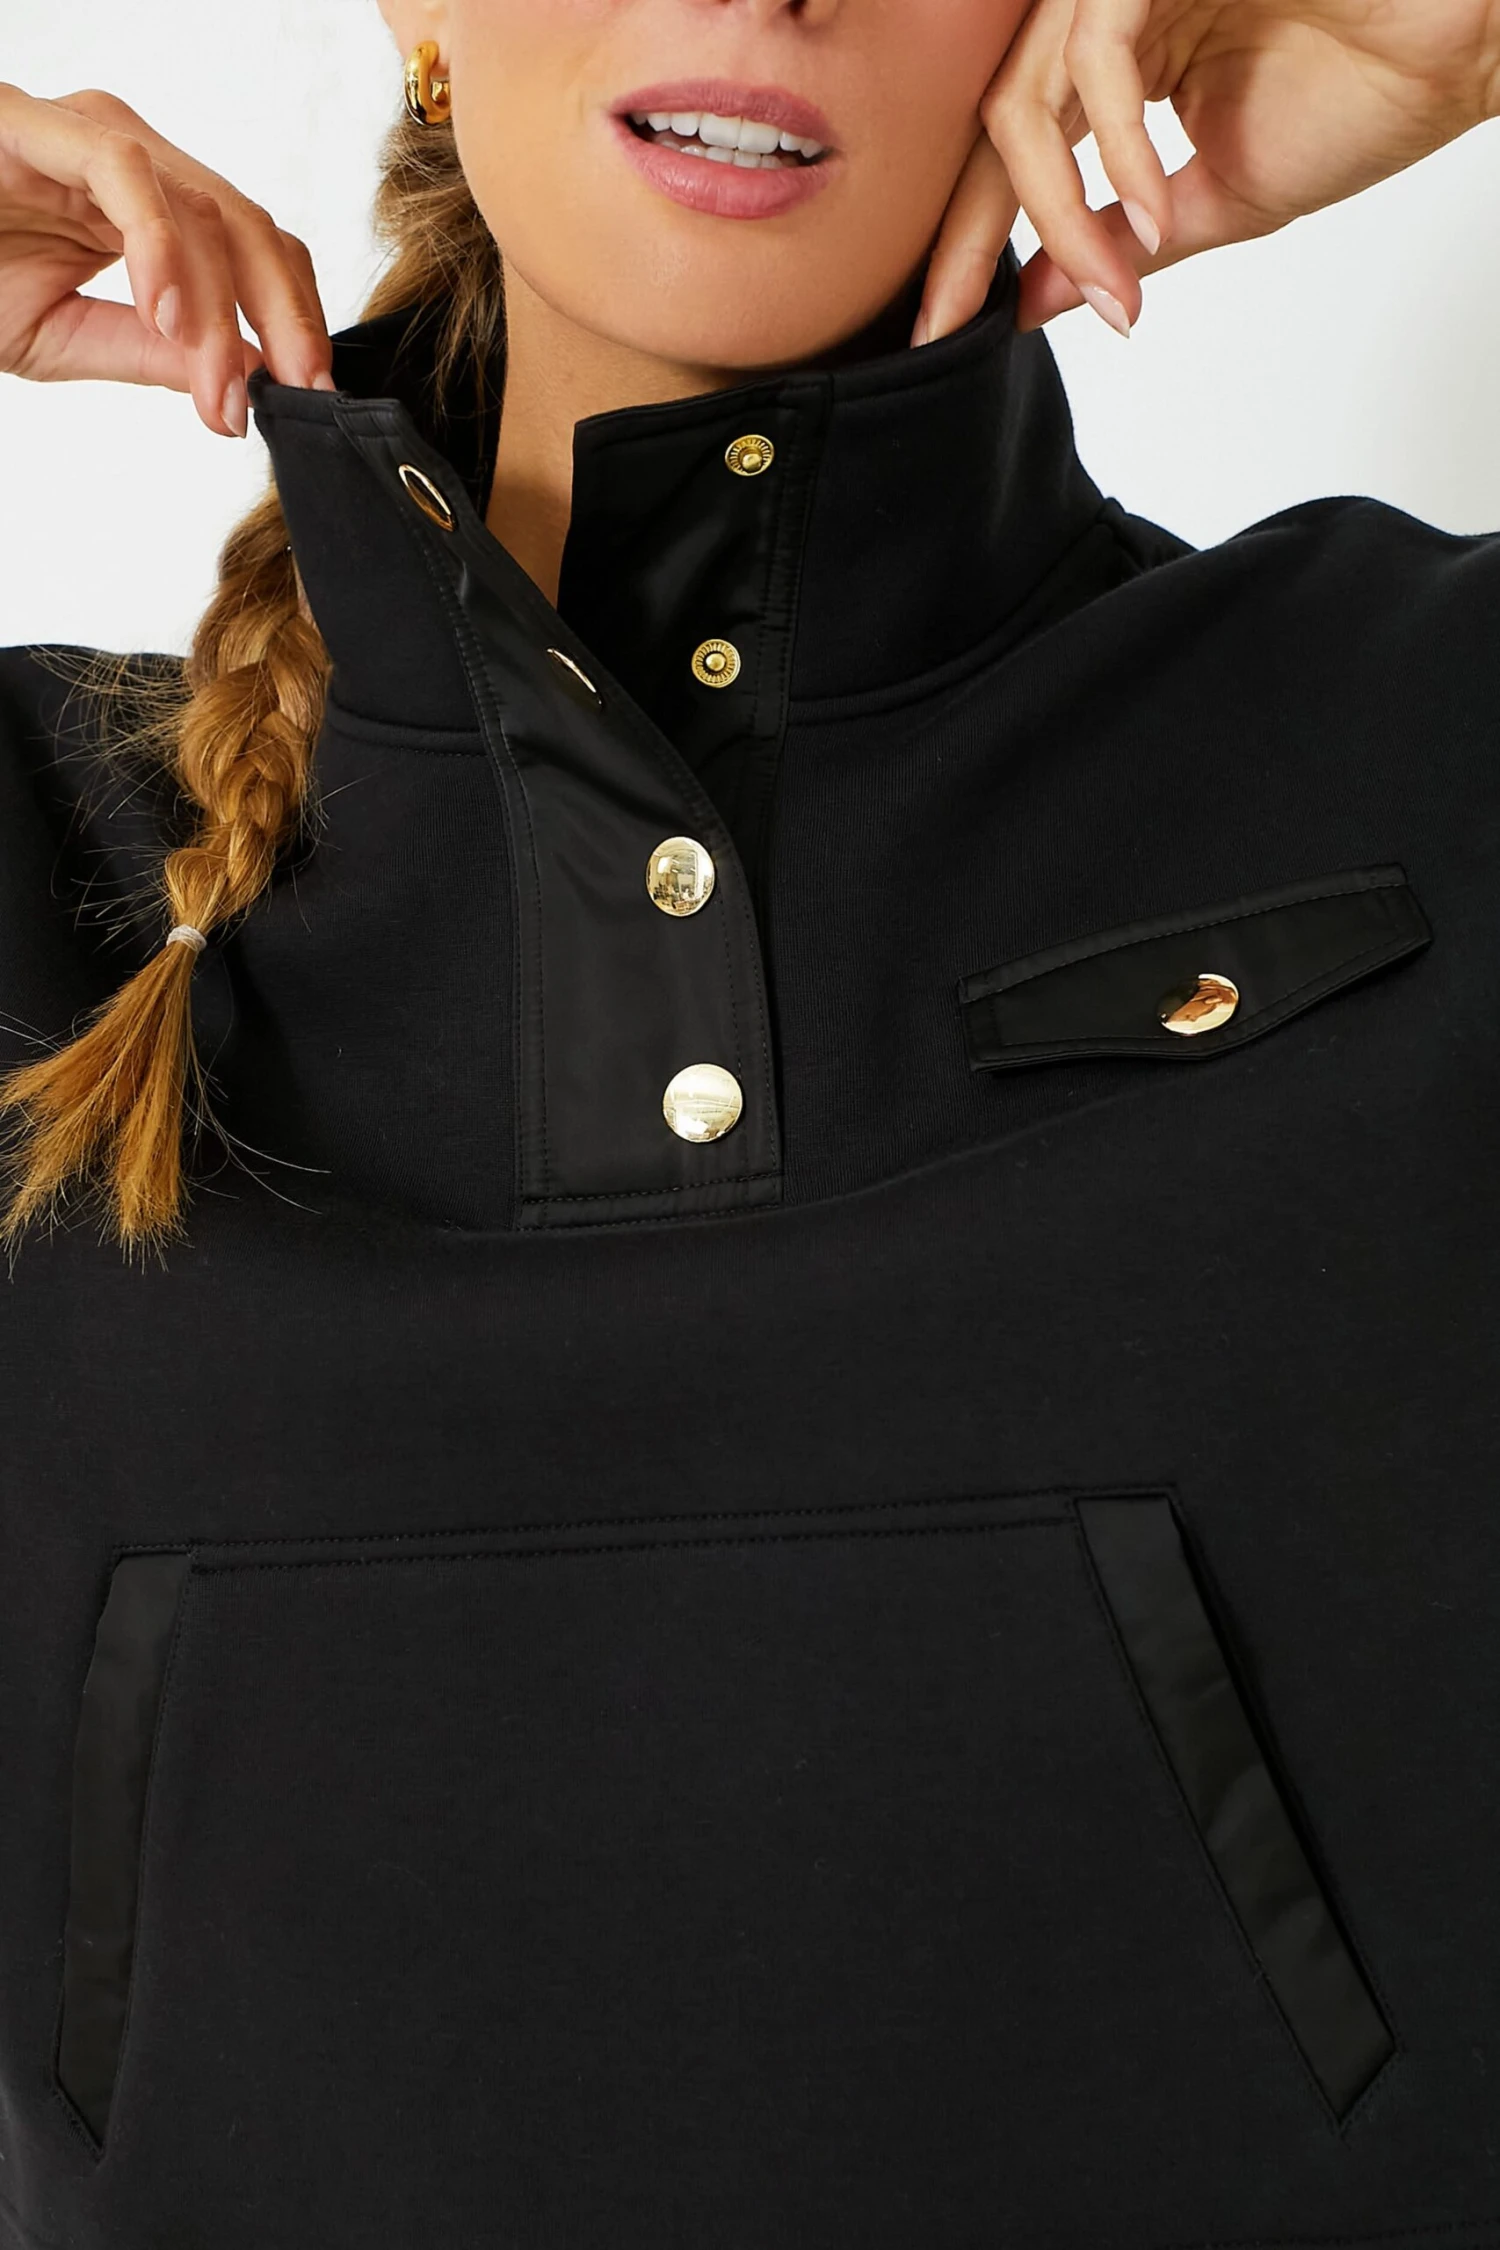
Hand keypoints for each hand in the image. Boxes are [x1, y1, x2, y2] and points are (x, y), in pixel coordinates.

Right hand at [0, 81, 333, 436]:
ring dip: (219, 309)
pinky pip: (123, 173)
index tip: (308, 398)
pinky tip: (167, 313)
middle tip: (296, 394)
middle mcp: (127, 161)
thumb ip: (149, 354)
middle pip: (246, 225)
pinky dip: (159, 246)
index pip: (249, 251)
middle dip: (285, 316)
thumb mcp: (64, 336)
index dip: (291, 320)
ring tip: (218, 385)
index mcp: (143, 207)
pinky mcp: (38, 124)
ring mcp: (85, 135)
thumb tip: (239, 383)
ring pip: (197, 208)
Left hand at [914, 0, 1499, 343]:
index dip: (971, 238)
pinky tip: (1149, 214)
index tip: (943, 327)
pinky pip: (1098, 54)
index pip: (1014, 145)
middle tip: (954, 322)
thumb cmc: (1372, 89)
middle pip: (994, 118)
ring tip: (1112, 285)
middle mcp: (1115, 2)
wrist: (1468, 45)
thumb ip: (1123, 242)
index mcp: (1122, 49)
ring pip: (1031, 93)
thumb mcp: (1220, 196)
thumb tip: (1031, 302)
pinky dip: (1110, 150)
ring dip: (1060, 210)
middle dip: (968, 234)